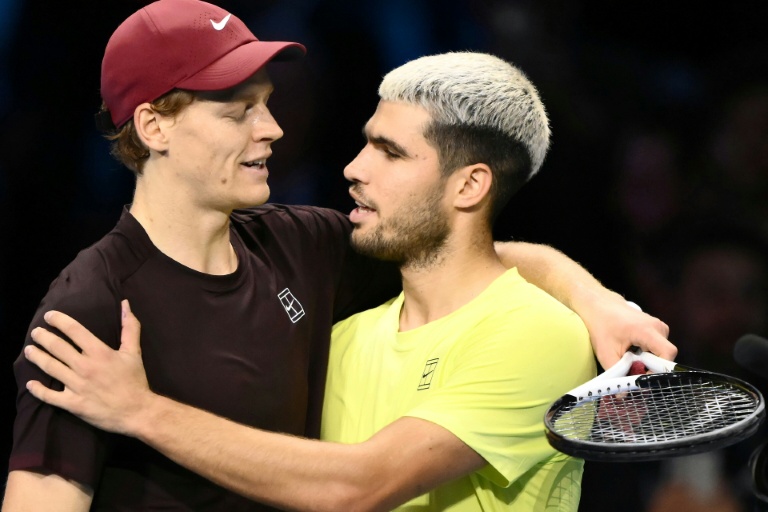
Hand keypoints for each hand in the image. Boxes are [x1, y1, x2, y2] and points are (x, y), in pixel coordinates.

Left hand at [25, 300, 150, 435]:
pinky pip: (50, 396)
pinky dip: (38, 390)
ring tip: (28, 350)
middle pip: (57, 347)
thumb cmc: (135, 380)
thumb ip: (129, 327)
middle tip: (35, 332)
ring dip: (36, 357)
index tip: (49, 316)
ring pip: (50, 368)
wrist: (137, 411)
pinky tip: (30, 383)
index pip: (74, 330)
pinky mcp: (73, 403)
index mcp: (99, 352)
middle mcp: (85, 367)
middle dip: (43, 337)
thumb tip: (125, 304)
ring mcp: (77, 386)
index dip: (59, 321)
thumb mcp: (134, 352)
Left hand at [584, 297, 675, 369]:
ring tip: (628, 357)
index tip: (643, 376)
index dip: (659, 370)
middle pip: (664, 357)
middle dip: (649, 367)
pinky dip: (645, 354)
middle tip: (631, 371)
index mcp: (648, 331)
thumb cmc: (601, 326)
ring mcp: (659, 327)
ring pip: (660, 353)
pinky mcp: (656, 329)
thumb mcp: (606, 353)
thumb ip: (618, 374)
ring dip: (646, 361)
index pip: (668, 354)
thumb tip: (623, 395)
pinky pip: (657, 348)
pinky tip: (631, 352)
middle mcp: (658, 327)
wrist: (598, 305)